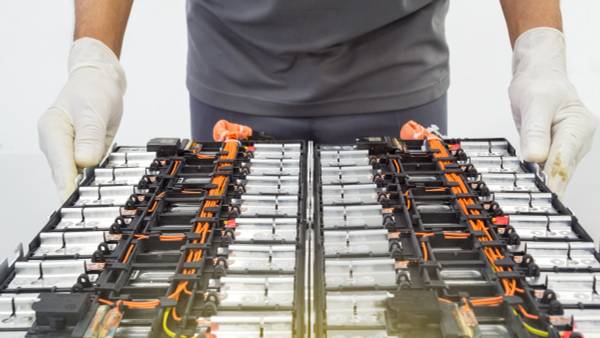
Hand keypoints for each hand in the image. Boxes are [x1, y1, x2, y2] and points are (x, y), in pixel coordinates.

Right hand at [38, 38, 125, 200]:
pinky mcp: (80, 154)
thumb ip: (90, 137)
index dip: (69, 187)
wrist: (99, 80)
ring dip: (88, 188)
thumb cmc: (93, 90)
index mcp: (52, 131)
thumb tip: (84, 162)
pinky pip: (86, 171)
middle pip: (66, 176)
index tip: (77, 203)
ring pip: (76, 176)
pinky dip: (95, 179)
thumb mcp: (94, 110)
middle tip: (95, 211)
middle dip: (79, 193)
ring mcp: (67, 150)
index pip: (61, 166)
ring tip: (102, 203)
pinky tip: (105, 188)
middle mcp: (55, 143)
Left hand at [509, 28, 596, 197]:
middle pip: (562, 170)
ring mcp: (568, 146)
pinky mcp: (556, 150)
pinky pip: (547, 167)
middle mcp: (578, 139)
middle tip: (532, 205)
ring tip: (528, 200)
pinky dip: (538, 176)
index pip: (564, 159)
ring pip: (555, 172)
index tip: (544, 196)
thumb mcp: (534, 103)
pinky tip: (529, 187)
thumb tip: (535, 157)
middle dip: (548, 187)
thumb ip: (535, 131)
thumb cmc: (539, 84)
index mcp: (578, 126)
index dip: (553, 180)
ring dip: (543, 184)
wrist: (538, 76)